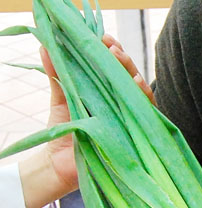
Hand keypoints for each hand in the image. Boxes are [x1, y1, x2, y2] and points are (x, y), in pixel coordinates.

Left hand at [19, 36, 154, 207]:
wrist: (59, 166)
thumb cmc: (64, 133)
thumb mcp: (61, 99)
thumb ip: (57, 73)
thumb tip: (45, 46)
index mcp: (108, 95)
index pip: (118, 70)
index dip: (115, 53)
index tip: (104, 38)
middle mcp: (123, 108)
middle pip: (132, 80)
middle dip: (125, 62)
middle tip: (112, 48)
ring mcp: (131, 123)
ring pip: (142, 97)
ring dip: (136, 78)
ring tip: (122, 62)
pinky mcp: (135, 139)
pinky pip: (147, 120)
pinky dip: (145, 103)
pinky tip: (138, 86)